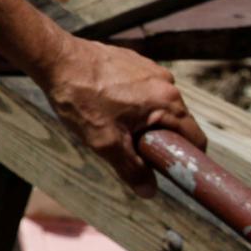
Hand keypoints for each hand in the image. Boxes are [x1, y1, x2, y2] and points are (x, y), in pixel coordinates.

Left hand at [42, 37, 207, 195]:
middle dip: (160, 140)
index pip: (195, 138)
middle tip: (133, 150)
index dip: (187, 159)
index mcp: (167, 101)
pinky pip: (142, 91)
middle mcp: (165, 82)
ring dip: (144, 122)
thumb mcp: (105, 142)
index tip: (172, 170)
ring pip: (158, 107)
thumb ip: (131, 169)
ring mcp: (150, 69)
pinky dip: (132, 103)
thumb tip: (150, 191)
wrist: (55, 59)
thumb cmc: (80, 99)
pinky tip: (107, 107)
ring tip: (114, 126)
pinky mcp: (134, 62)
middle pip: (176, 122)